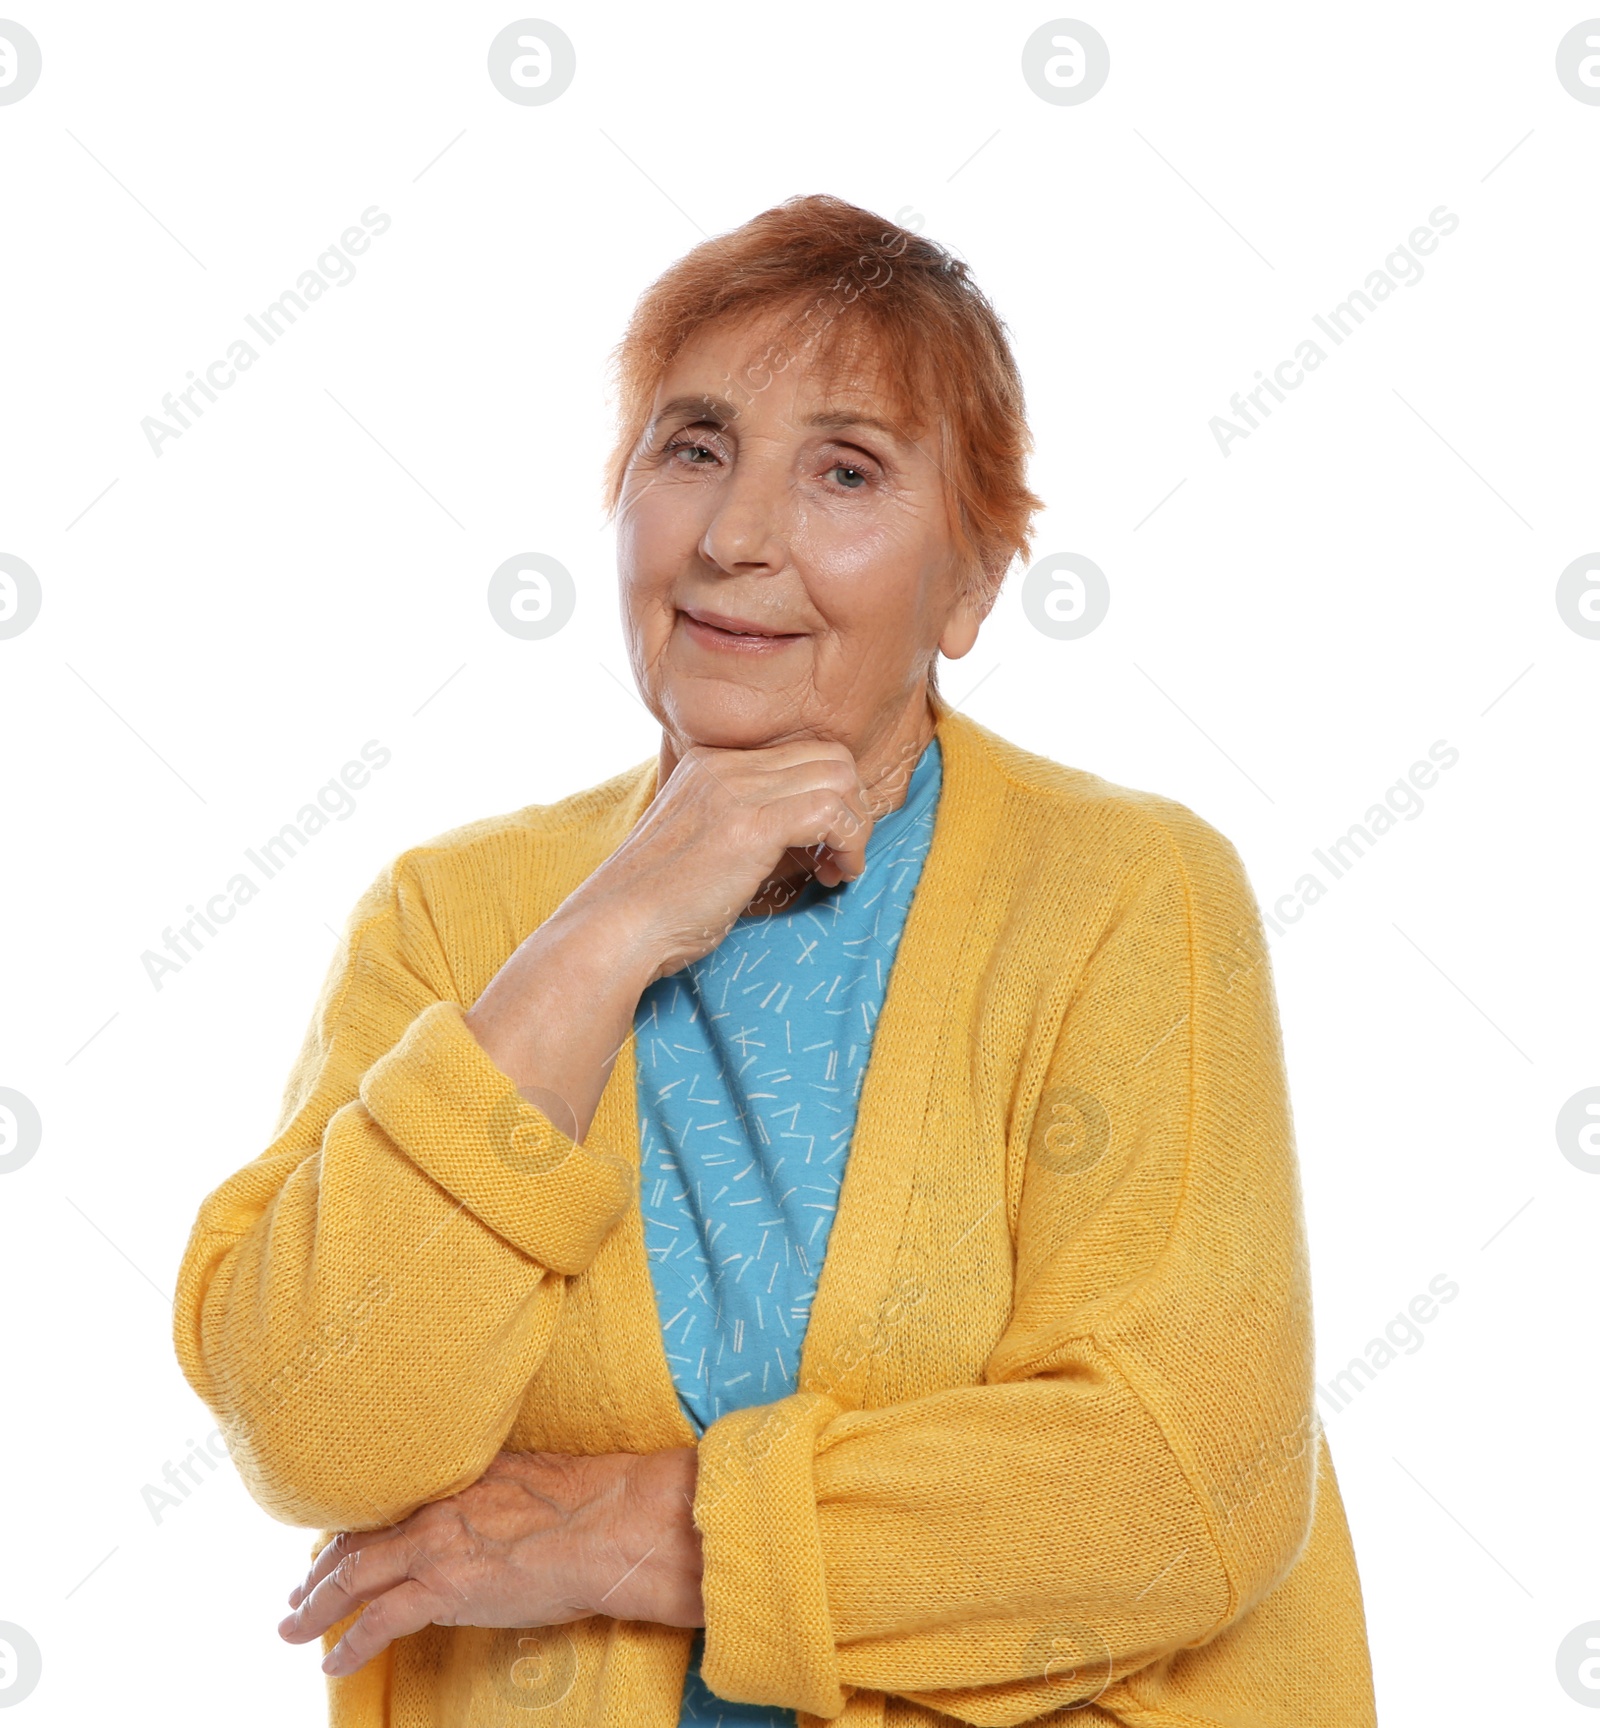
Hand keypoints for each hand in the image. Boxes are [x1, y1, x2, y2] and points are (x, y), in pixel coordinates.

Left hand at [277, 1448, 702, 1677]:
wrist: (607, 1523)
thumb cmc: (584, 1500)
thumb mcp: (524, 1475)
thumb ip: (488, 1487)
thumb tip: (483, 1502)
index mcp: (453, 1480)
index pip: (382, 1508)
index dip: (349, 1534)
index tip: (330, 1552)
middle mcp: (433, 1509)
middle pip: (356, 1543)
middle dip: (319, 1574)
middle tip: (296, 1596)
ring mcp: (434, 1548)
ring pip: (353, 1580)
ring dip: (315, 1609)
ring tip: (293, 1629)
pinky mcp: (443, 1589)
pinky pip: (377, 1623)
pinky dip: (349, 1645)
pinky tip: (333, 1662)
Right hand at [579, 737, 879, 982]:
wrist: (616, 928)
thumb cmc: (659, 906)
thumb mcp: (704, 844)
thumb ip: (745, 824)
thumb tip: (809, 836)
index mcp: (711, 762)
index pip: (804, 752)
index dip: (830, 796)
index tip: (824, 846)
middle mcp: (724, 763)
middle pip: (831, 756)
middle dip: (852, 807)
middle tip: (838, 857)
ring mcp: (736, 789)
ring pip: (840, 777)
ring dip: (855, 828)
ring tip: (836, 869)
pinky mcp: (750, 824)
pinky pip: (832, 811)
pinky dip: (849, 843)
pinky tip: (833, 876)